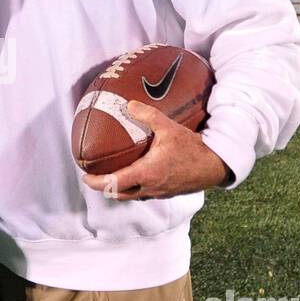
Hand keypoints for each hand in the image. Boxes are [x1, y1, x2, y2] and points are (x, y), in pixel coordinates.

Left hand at [82, 100, 231, 200]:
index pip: (113, 184)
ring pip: (131, 196)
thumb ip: (148, 115)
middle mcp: (149, 187)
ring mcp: (158, 193)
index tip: (84, 176)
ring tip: (110, 177)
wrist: (215, 166)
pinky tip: (135, 175)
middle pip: (118, 194)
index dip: (96, 182)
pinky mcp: (167, 193)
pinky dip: (133, 188)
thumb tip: (128, 104)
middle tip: (93, 177)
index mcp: (146, 174)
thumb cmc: (192, 148)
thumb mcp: (169, 128)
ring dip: (118, 189)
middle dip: (104, 187)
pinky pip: (144, 194)